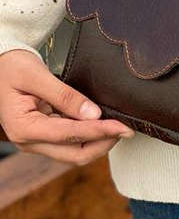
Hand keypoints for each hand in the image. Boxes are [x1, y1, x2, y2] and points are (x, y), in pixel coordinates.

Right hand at [0, 49, 133, 164]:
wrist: (0, 64)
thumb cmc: (12, 67)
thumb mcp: (37, 76)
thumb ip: (65, 96)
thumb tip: (93, 114)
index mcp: (23, 128)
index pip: (69, 135)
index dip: (99, 132)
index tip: (122, 127)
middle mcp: (28, 141)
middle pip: (74, 154)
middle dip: (103, 144)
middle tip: (126, 130)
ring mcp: (36, 141)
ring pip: (74, 152)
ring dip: (98, 142)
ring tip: (118, 127)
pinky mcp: (44, 136)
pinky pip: (71, 143)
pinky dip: (89, 136)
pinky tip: (103, 125)